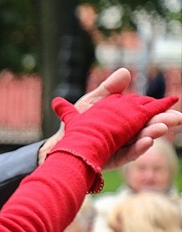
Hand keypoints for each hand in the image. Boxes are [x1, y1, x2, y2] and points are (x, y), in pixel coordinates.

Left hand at [38, 68, 181, 168]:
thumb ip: (108, 90)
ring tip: (161, 128)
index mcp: (124, 120)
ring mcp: (120, 148)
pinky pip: (127, 156)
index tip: (171, 103)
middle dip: (161, 123)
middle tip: (175, 118)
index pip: (145, 114)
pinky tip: (146, 142)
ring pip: (140, 142)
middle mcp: (126, 135)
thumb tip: (125, 71)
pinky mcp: (112, 160)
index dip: (158, 109)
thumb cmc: (78, 122)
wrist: (60, 142)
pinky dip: (137, 149)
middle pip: (147, 128)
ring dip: (151, 135)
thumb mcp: (93, 102)